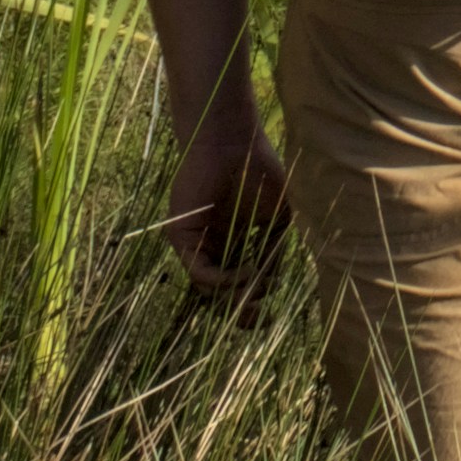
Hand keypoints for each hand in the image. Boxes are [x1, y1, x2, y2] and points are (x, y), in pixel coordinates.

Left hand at [166, 114, 289, 306]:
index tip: (270, 314)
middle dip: (239, 313)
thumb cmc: (259, 171)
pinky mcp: (183, 239)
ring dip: (233, 298)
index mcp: (233, 243)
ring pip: (207, 289)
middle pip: (219, 295)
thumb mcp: (277, 218)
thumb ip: (272, 251)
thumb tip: (270, 284)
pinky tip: (246, 273)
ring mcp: (197, 245)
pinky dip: (223, 280)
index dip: (251, 302)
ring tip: (256, 293)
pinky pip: (200, 272)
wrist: (234, 142)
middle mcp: (212, 247)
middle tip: (260, 318)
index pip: (237, 284)